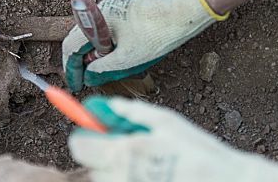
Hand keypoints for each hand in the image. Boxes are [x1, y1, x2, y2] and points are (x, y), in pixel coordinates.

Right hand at [62, 0, 227, 91]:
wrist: (184, 13)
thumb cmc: (157, 33)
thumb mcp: (126, 59)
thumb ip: (102, 69)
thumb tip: (88, 77)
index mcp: (97, 19)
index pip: (71, 46)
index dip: (71, 69)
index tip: (76, 84)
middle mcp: (101, 7)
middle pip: (81, 37)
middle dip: (82, 59)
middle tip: (87, 78)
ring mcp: (114, 3)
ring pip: (96, 31)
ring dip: (96, 50)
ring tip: (106, 67)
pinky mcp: (127, 4)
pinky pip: (109, 24)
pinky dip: (109, 40)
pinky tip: (121, 52)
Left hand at [69, 96, 277, 181]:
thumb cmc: (198, 151)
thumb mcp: (166, 122)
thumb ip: (131, 113)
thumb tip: (103, 104)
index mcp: (126, 151)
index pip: (79, 146)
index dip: (85, 136)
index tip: (95, 132)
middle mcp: (122, 176)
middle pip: (91, 166)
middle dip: (103, 155)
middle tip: (129, 149)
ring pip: (105, 181)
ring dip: (116, 171)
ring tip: (147, 164)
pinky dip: (128, 180)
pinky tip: (153, 175)